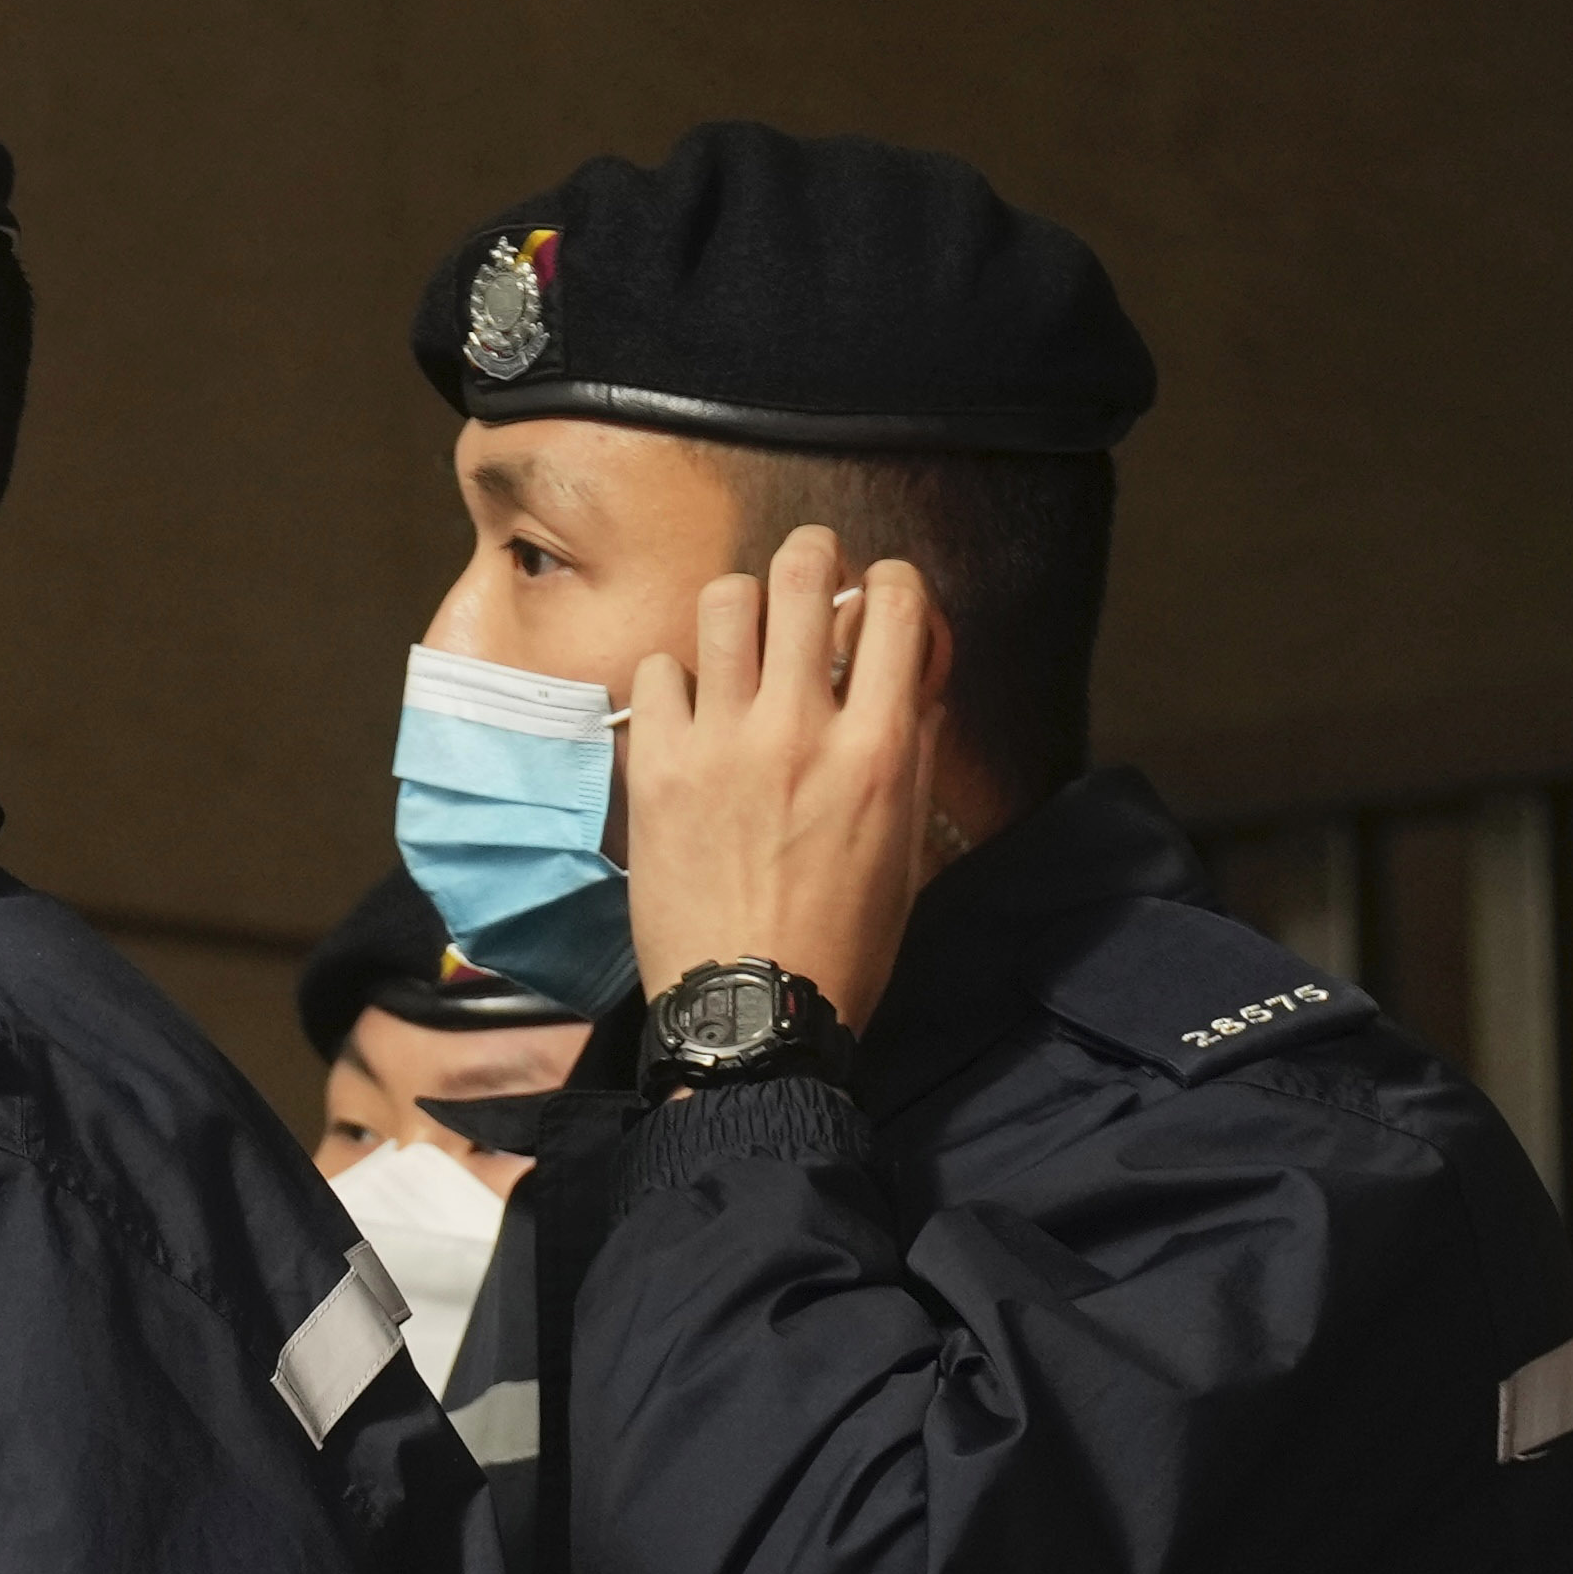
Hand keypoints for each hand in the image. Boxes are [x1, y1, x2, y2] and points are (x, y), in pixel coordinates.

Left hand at [618, 522, 954, 1032]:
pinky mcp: (657, 768)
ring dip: (741, 607)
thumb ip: (912, 754)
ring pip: (726, 600)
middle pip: (804, 571)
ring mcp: (721, 741)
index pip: (895, 601)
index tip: (878, 606)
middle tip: (807, 583)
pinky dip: (674, 678)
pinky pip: (657, 671)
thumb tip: (914, 686)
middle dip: (812, 557)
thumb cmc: (841, 946)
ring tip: (742, 643)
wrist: (750, 1016)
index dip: (891, 583)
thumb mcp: (908, 851)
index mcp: (877, 747)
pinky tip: (688, 712)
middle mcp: (800, 726)